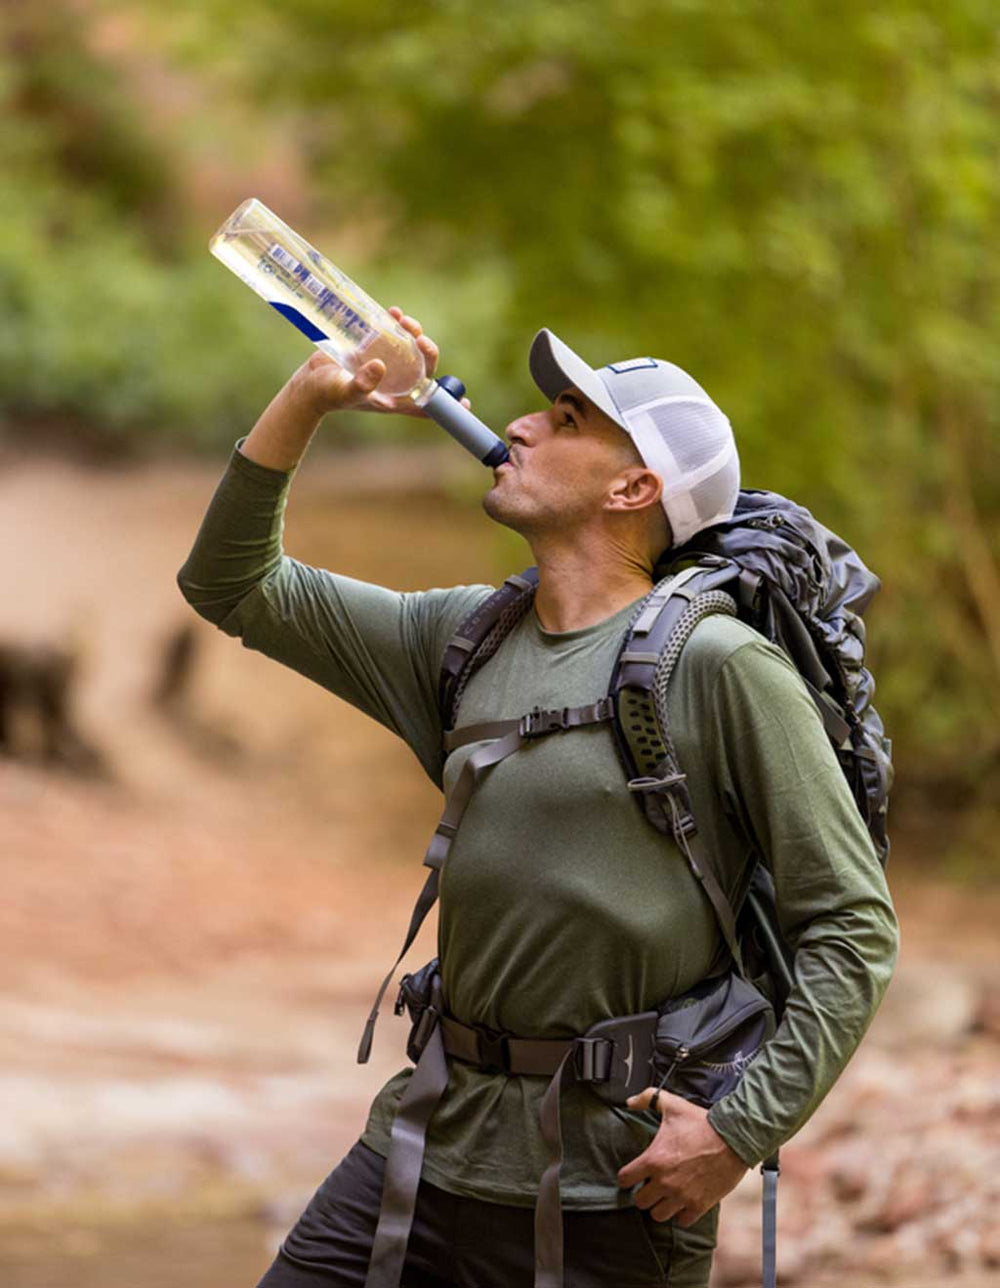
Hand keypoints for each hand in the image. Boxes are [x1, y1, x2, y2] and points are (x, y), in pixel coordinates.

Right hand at [292, 308, 471, 419]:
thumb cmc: (326, 394)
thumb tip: (380, 366)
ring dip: (414, 333)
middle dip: (428, 353)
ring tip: (404, 320)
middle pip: (423, 369)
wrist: (306, 383)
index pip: (425, 405)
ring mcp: (385, 365)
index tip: (465, 402)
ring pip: (410, 349)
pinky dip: (396, 323)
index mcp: (393, 399)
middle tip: (421, 340)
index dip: (446, 405)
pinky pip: (392, 335)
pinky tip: (393, 313)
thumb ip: (362, 383)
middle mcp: (394, 382)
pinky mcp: (373, 349)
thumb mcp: (344, 390)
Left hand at [616, 1087, 748, 1224]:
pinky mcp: (699, 1205)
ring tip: (666, 1195)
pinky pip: (682, 1221)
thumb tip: (630, 1102)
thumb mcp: (672, 1105)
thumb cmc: (701, 1123)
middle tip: (651, 1185)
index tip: (633, 1174)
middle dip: (643, 1193)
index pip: (625, 1179)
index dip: (627, 1176)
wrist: (733, 1138)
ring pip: (658, 1215)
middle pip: (640, 1202)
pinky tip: (683, 1201)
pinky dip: (681, 1213)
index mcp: (654, 1160)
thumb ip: (648, 1099)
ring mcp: (682, 1196)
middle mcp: (665, 1182)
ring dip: (660, 1205)